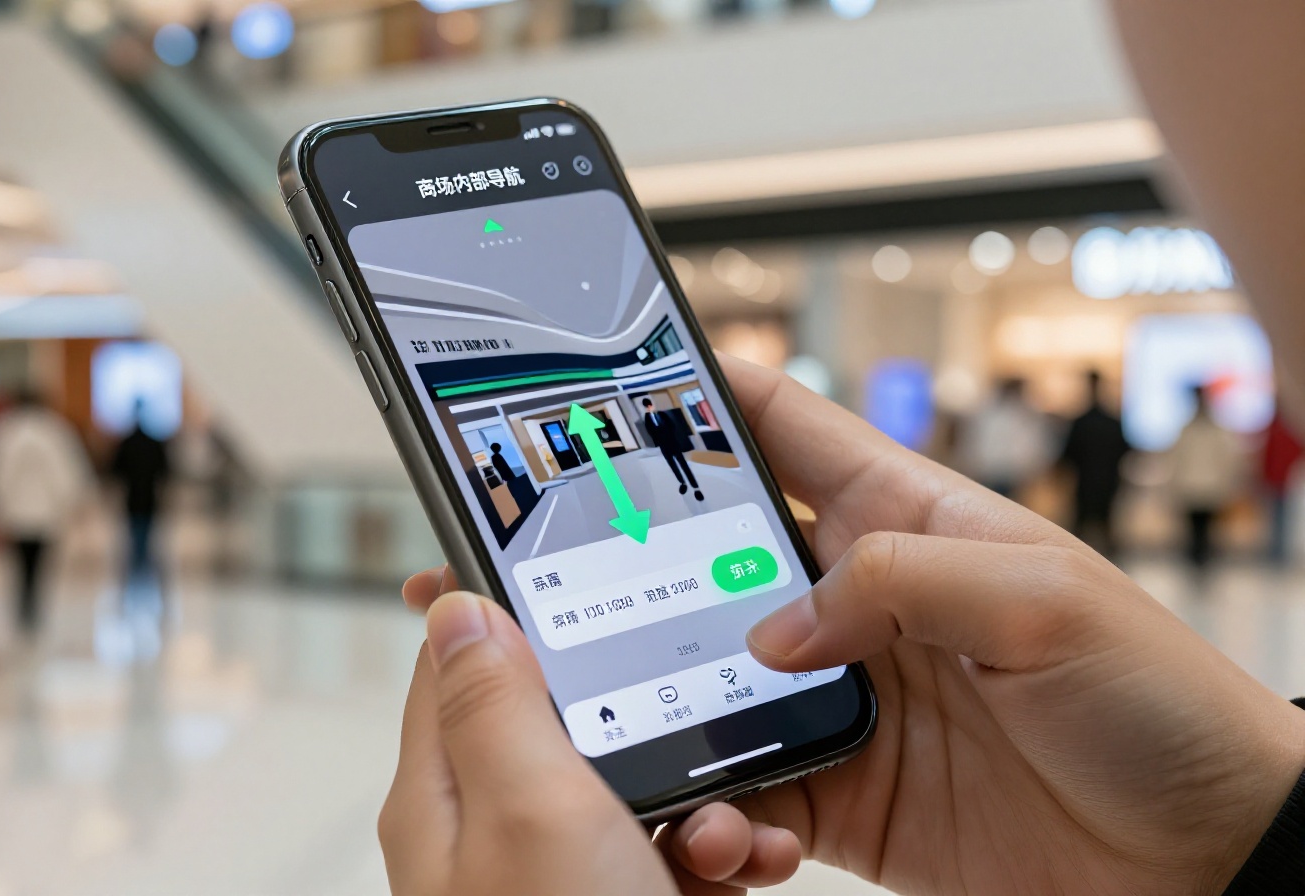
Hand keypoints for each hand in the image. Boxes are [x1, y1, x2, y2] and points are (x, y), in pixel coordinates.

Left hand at [382, 591, 801, 895]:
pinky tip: (749, 869)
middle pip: (572, 719)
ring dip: (705, 793)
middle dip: (650, 715)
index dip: (508, 603)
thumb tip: (452, 607)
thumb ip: (492, 704)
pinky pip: (680, 850)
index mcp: (448, 797)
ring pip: (639, 786)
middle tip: (696, 722)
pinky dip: (725, 851)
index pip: (458, 661)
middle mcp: (501, 835)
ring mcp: (568, 879)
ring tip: (732, 838)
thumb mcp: (529, 812)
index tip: (563, 554)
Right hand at [403, 356, 1304, 894]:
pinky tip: (716, 817)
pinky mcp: (841, 794)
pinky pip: (744, 788)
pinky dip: (712, 804)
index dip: (692, 397)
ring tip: (611, 715)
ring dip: (657, 699)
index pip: (778, 429)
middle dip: (627, 563)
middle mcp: (857, 602)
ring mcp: (842, 698)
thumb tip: (772, 626)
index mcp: (905, 518)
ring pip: (707, 680)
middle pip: (709, 562)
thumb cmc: (1159, 704)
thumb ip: (894, 579)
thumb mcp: (1043, 597)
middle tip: (549, 575)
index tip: (602, 384)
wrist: (1207, 859)